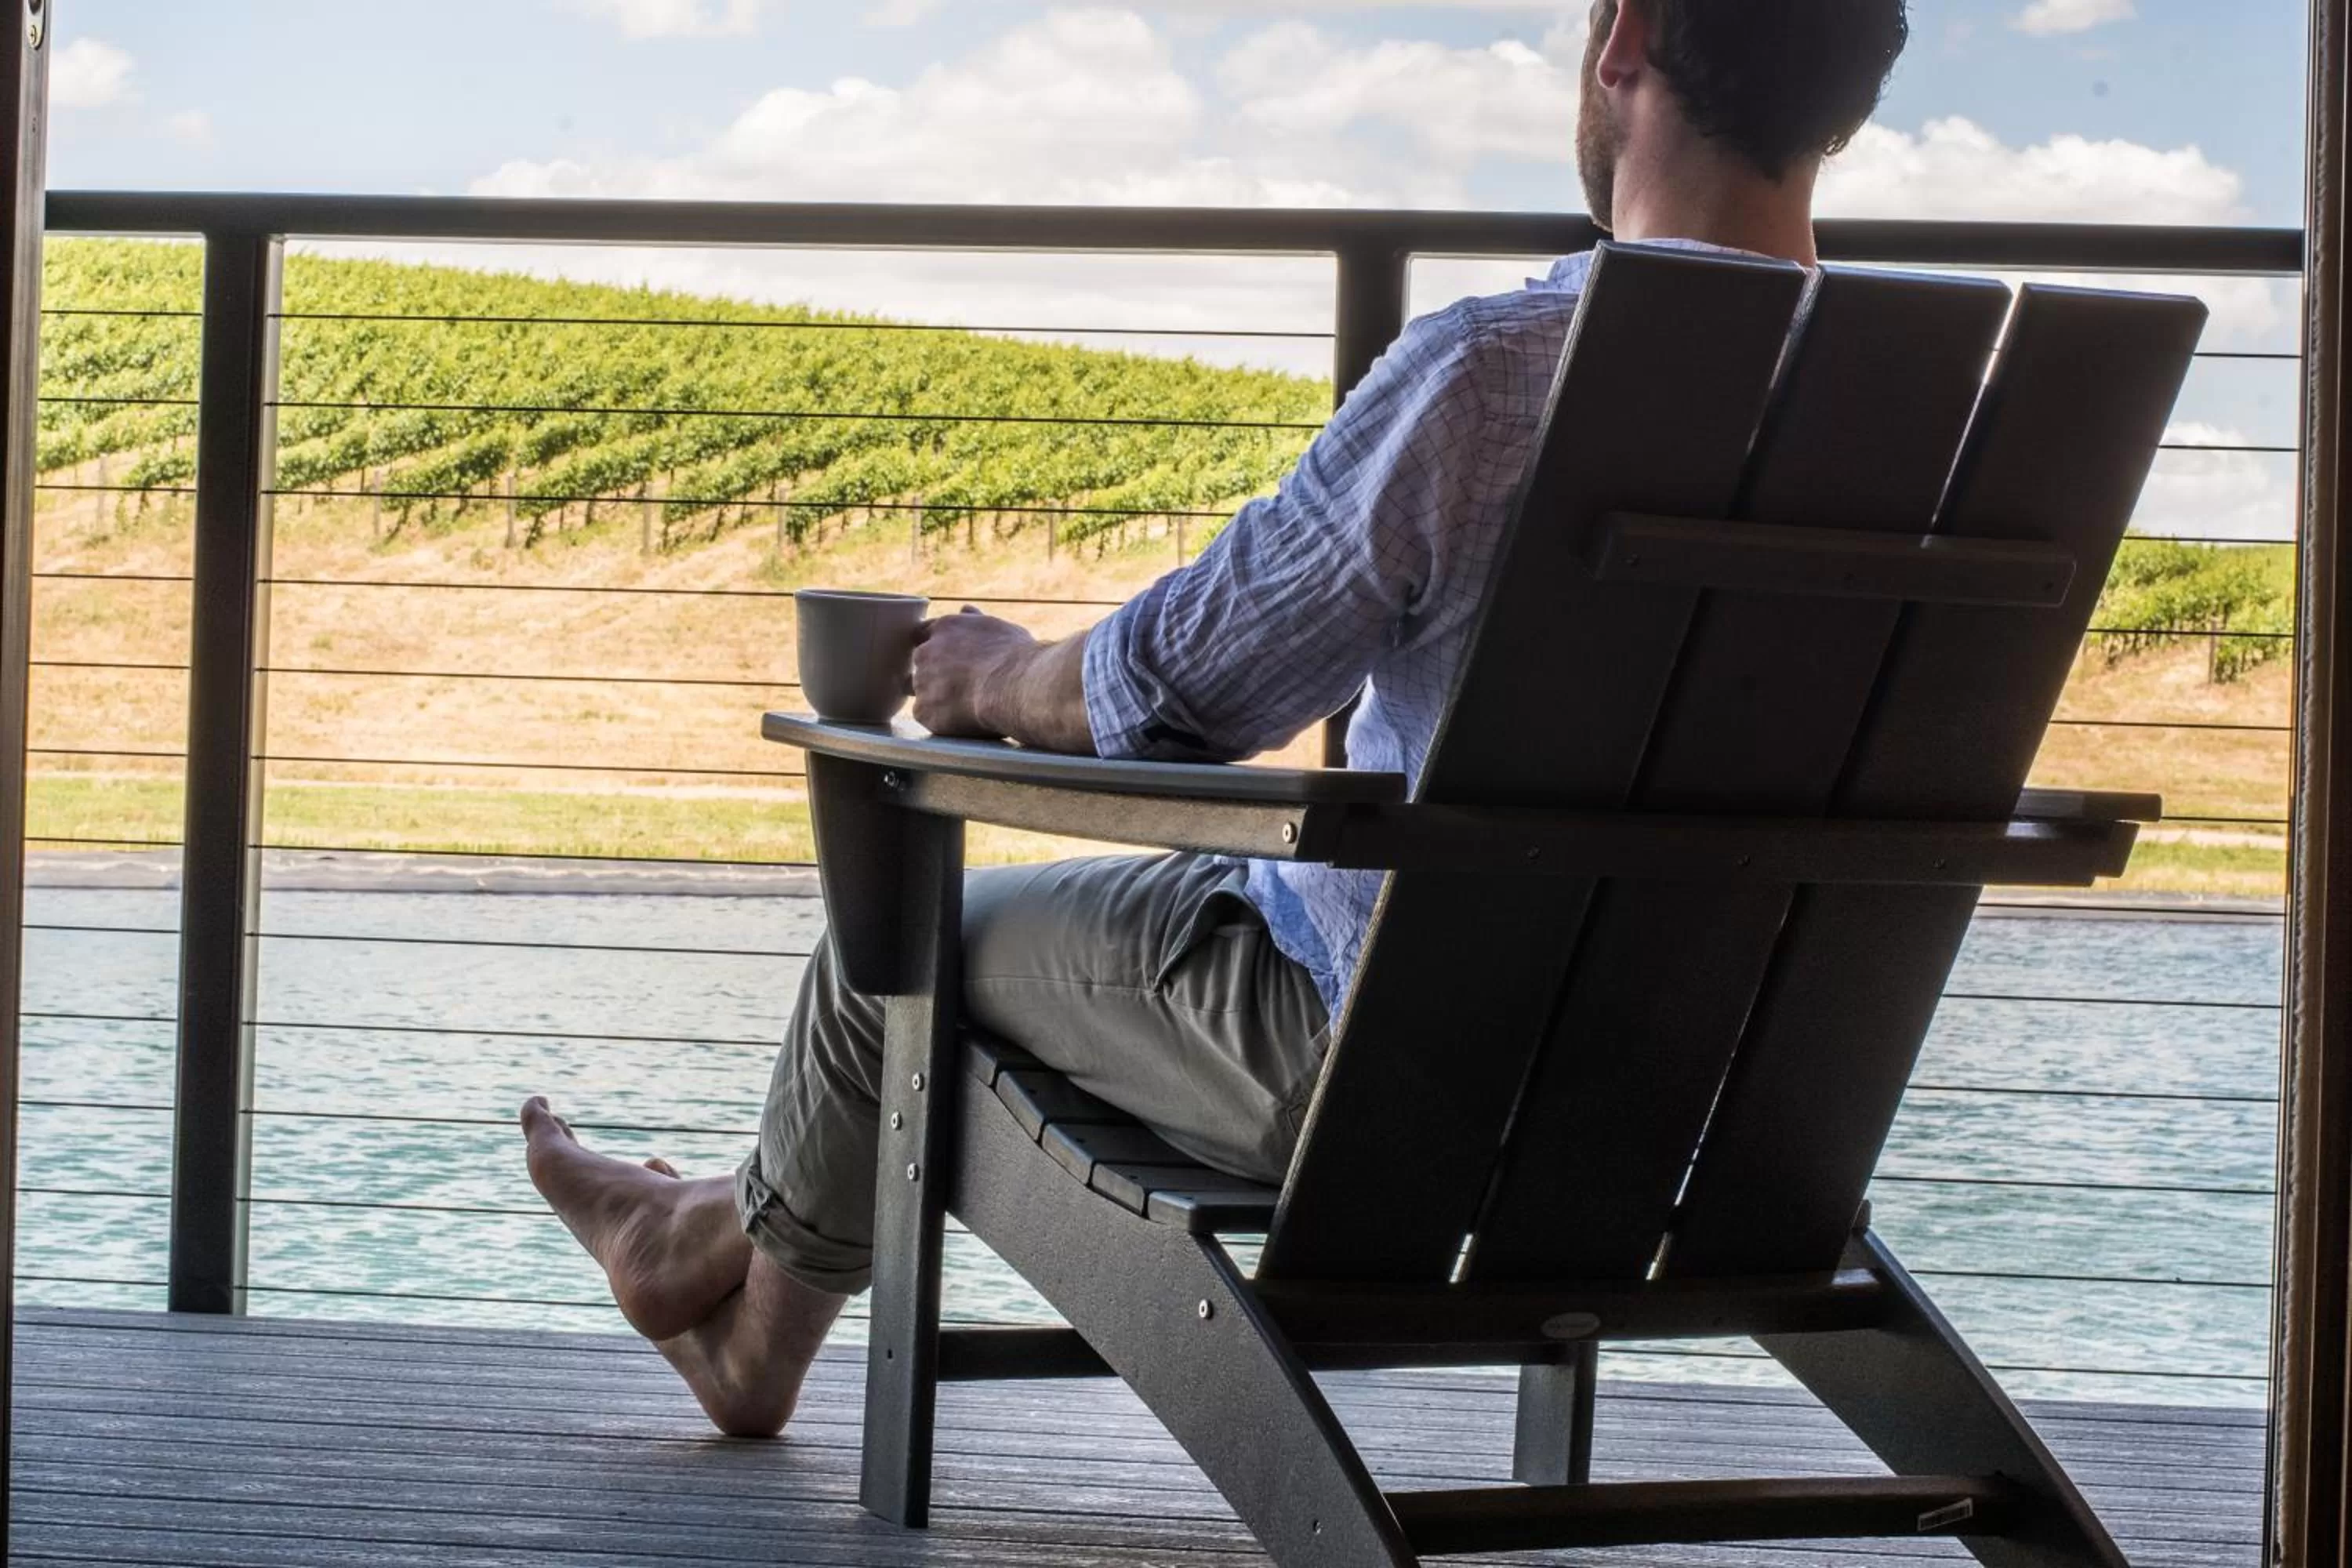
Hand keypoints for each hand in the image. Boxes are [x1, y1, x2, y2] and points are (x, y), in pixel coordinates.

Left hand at [911, 607, 1037, 737]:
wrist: (1014, 686)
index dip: (938, 649)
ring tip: (969, 704)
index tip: (951, 660)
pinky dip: (942, 720)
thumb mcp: (998, 627)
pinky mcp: (924, 710)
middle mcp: (926, 652)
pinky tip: (964, 718)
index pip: (925, 634)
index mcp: (945, 628)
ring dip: (939, 697)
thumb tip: (966, 610)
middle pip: (922, 664)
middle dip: (937, 673)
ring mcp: (922, 681)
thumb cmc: (1014, 656)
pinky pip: (927, 716)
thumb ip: (975, 620)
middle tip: (965, 685)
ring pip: (924, 691)